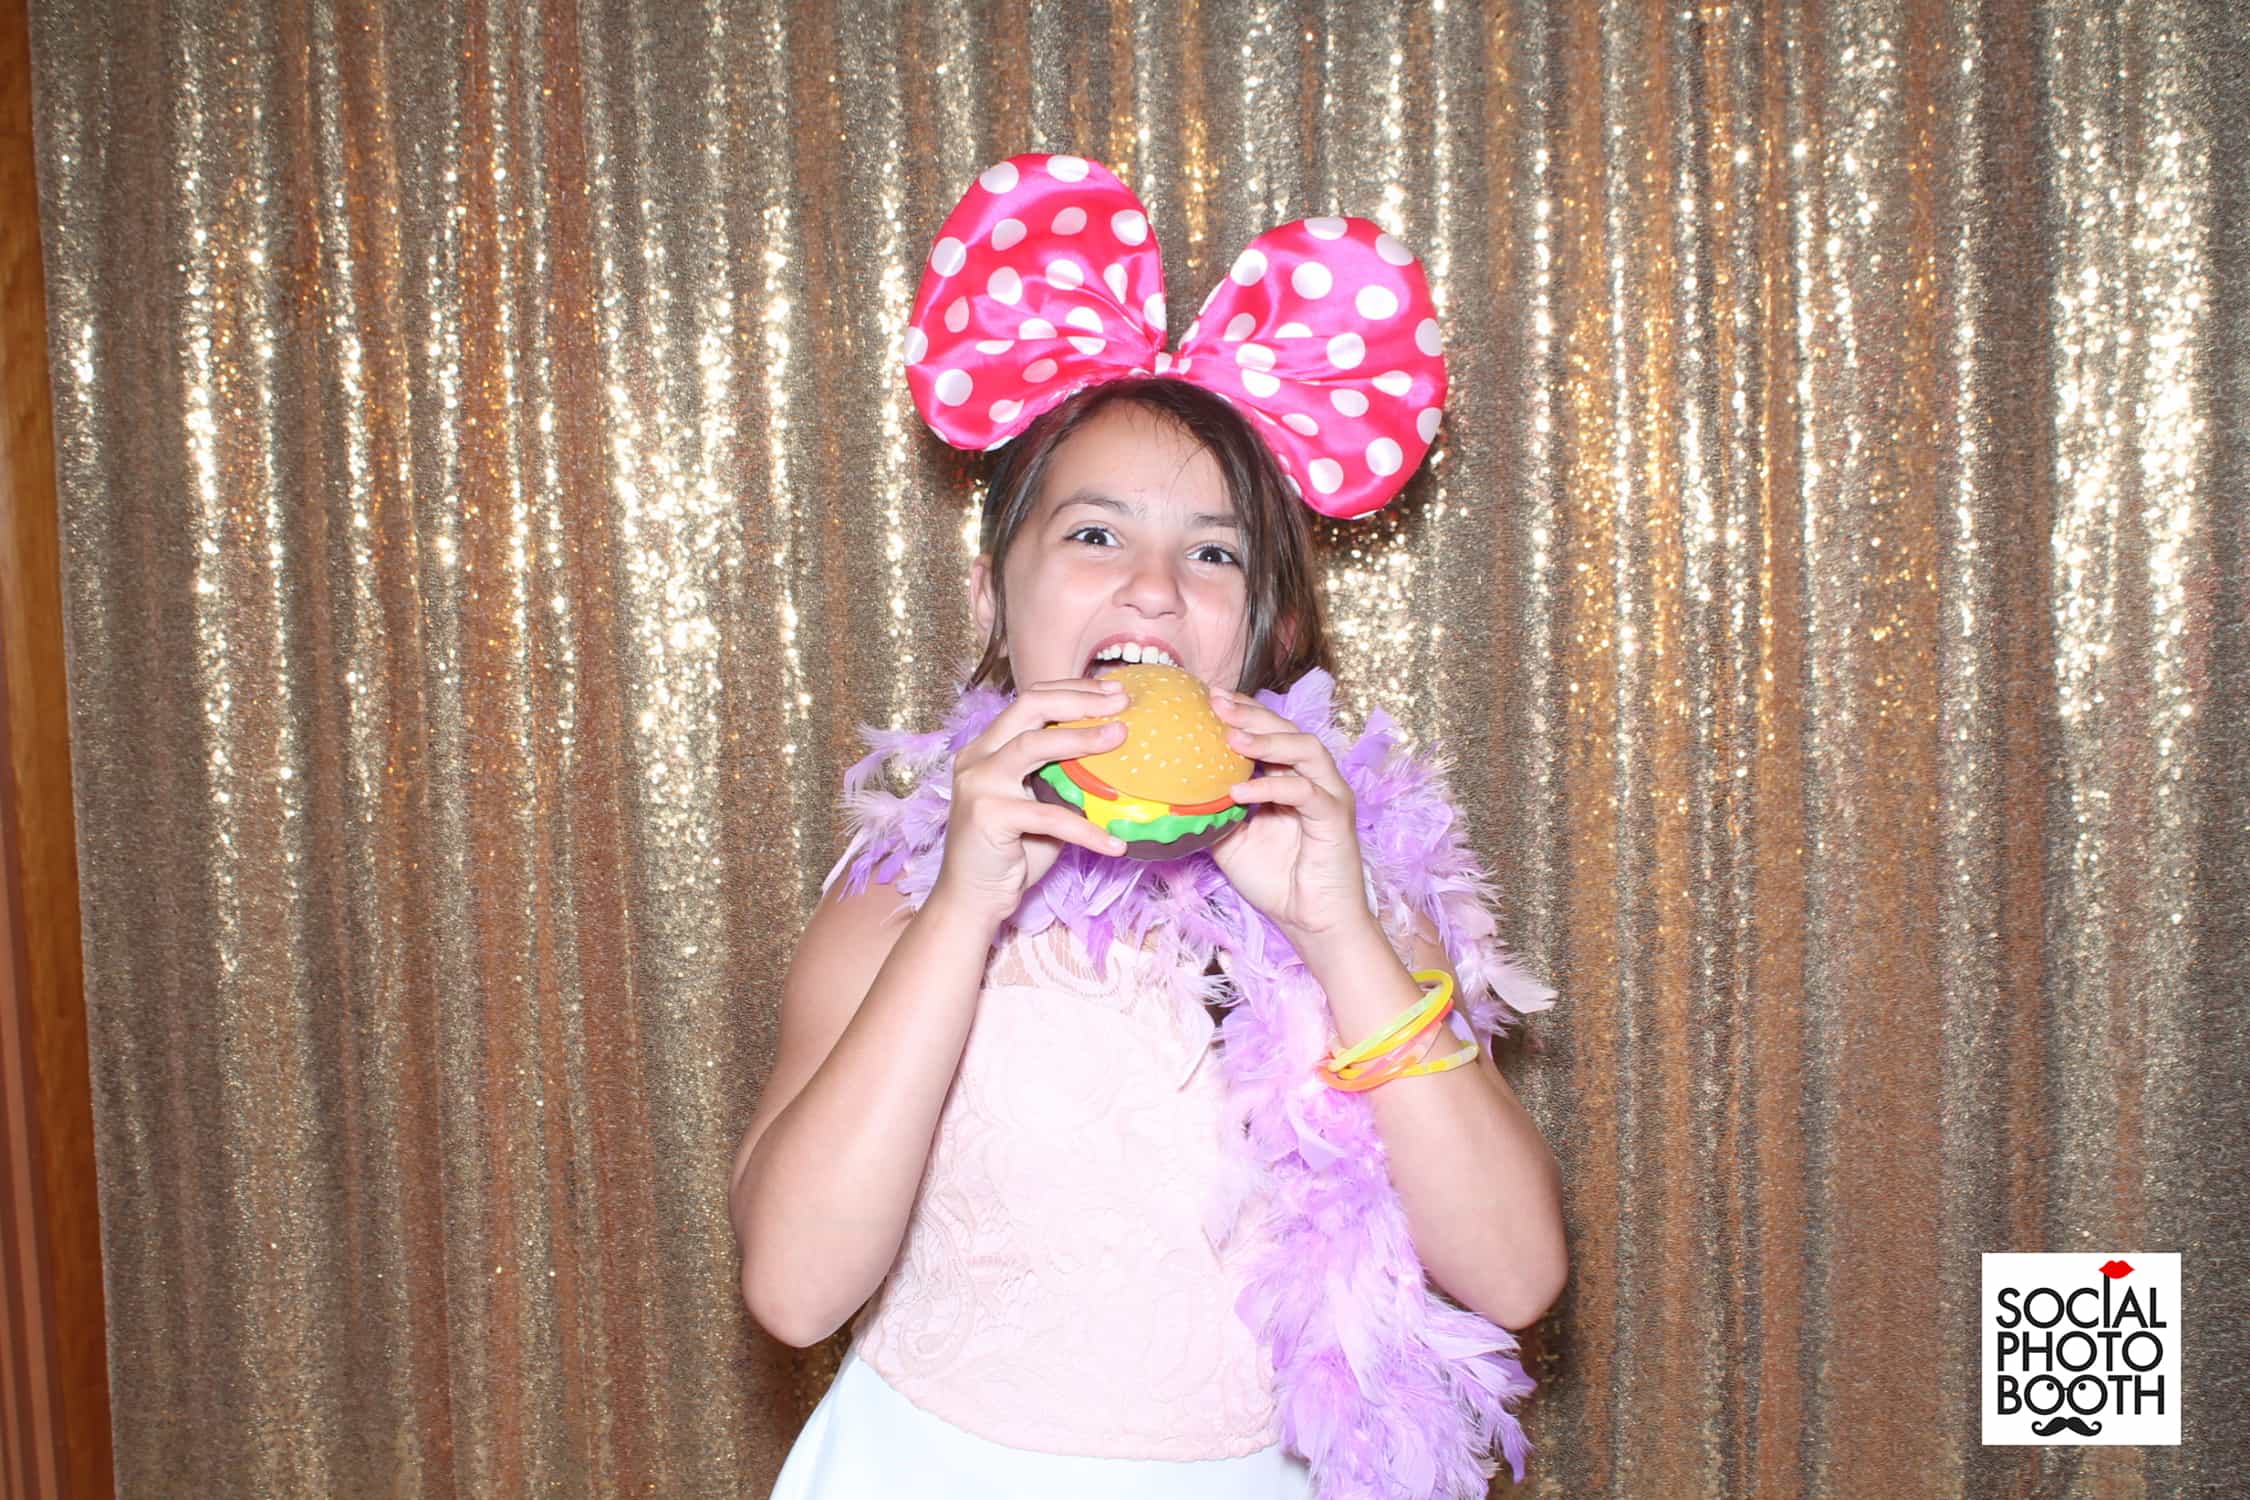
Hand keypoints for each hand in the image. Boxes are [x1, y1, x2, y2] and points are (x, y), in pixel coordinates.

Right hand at [928, 677, 1132, 926]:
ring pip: (1034, 745)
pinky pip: (1048, 816)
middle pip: (1030, 706)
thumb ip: (1062, 775)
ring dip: (1082, 739)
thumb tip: (1117, 755)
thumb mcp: (1041, 803)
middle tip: (1123, 703)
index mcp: (989, 746)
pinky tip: (1114, 843)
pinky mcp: (987, 816)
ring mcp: (978, 783)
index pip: (1031, 700)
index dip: (1074, 690)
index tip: (1115, 691)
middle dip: (1080, 700)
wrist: (973, 899)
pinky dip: (1086, 829)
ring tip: (1121, 738)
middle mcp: (978, 756)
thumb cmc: (1014, 850)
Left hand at [1204, 687, 1375, 948]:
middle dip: (1250, 712)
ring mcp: (1327, 794)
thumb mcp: (1230, 838)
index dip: (1241, 711)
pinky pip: (1304, 792)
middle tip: (1215, 702)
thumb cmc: (1274, 879)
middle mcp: (1312, 778)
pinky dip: (1272, 786)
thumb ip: (1212, 810)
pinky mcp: (1334, 818)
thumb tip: (1171, 790)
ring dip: (1267, 739)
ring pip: (1304, 748)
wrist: (1310, 920)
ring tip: (1230, 737)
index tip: (1205, 697)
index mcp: (1289, 776)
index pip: (1268, 730)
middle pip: (1286, 729)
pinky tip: (1240, 790)